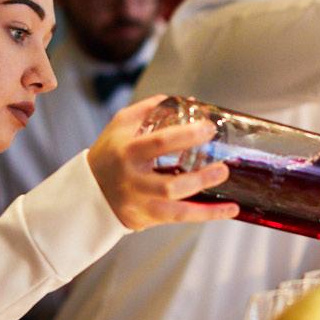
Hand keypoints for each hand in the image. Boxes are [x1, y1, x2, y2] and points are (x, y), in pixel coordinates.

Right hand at [87, 95, 239, 231]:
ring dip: (204, 195)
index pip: (159, 144)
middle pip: (170, 184)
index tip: (208, 128)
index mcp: (127, 152)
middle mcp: (134, 181)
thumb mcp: (120, 125)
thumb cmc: (109, 153)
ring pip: (177, 206)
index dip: (186, 136)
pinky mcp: (149, 217)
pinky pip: (182, 218)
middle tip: (223, 162)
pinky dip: (208, 214)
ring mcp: (142, 202)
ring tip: (224, 176)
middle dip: (200, 175)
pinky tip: (230, 209)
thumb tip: (189, 101)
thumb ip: (150, 109)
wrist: (88, 191)